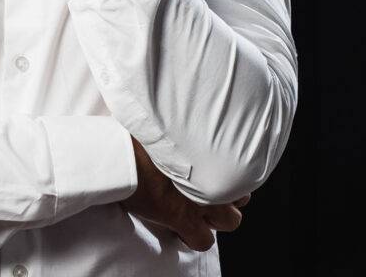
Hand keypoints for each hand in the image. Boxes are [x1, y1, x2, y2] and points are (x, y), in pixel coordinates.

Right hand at [120, 136, 250, 251]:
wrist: (123, 152)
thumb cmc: (140, 132)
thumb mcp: (167, 125)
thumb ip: (184, 133)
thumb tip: (181, 124)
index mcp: (211, 152)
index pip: (239, 168)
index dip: (225, 173)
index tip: (209, 173)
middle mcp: (213, 176)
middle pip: (242, 194)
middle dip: (228, 195)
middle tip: (207, 192)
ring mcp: (202, 201)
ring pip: (232, 221)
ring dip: (217, 217)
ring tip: (198, 210)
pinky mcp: (184, 220)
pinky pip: (203, 241)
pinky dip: (194, 236)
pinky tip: (180, 228)